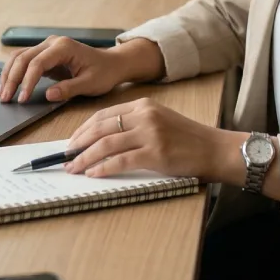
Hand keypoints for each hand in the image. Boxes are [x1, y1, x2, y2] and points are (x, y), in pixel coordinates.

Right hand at [0, 36, 163, 103]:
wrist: (112, 63)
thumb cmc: (103, 73)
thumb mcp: (90, 84)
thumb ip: (69, 89)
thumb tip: (48, 95)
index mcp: (64, 47)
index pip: (38, 63)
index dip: (27, 82)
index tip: (22, 99)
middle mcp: (52, 43)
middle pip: (23, 58)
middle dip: (12, 79)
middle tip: (4, 99)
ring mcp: (47, 47)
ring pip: (19, 57)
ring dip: (8, 75)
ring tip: (2, 94)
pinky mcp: (45, 54)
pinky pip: (24, 61)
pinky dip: (14, 73)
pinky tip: (8, 86)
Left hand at [64, 98, 243, 181]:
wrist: (214, 149)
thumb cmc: (187, 139)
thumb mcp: (159, 121)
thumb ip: (134, 125)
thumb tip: (102, 140)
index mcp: (143, 105)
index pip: (103, 115)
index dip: (83, 129)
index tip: (71, 142)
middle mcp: (144, 115)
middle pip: (100, 128)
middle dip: (78, 143)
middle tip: (65, 156)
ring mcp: (150, 133)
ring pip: (106, 144)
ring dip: (85, 158)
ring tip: (74, 168)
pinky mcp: (155, 153)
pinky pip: (121, 161)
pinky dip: (103, 168)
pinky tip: (93, 174)